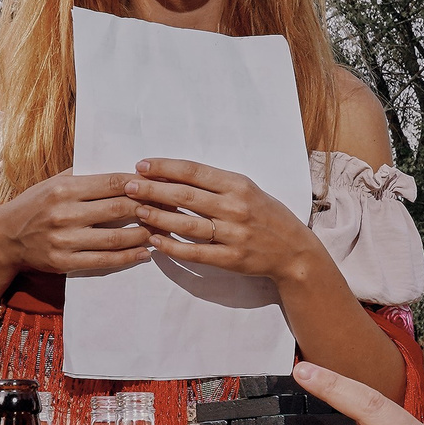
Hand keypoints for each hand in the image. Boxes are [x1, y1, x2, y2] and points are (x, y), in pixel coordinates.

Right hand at [0, 171, 153, 278]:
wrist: (5, 238)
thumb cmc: (34, 204)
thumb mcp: (54, 182)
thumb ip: (84, 176)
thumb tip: (124, 171)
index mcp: (65, 189)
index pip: (113, 182)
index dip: (141, 183)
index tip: (161, 184)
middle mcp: (66, 213)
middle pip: (120, 208)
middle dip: (150, 207)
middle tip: (171, 207)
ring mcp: (65, 240)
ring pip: (116, 237)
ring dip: (144, 234)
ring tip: (162, 230)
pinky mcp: (65, 262)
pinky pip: (104, 261)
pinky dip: (128, 257)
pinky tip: (145, 253)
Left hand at [125, 159, 321, 283]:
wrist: (294, 251)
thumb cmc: (267, 215)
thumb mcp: (247, 190)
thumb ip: (216, 184)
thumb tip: (174, 175)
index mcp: (239, 185)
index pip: (194, 171)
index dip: (164, 167)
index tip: (141, 165)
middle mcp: (235, 207)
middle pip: (185, 195)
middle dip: (152, 189)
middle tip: (128, 186)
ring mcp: (233, 234)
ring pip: (186, 224)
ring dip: (157, 216)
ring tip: (137, 211)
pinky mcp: (231, 259)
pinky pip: (194, 252)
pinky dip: (172, 246)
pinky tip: (154, 240)